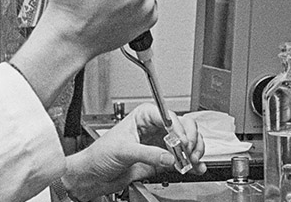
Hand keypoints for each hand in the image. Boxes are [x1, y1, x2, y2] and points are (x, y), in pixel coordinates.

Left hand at [61, 104, 205, 200]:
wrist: (94, 175)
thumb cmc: (100, 154)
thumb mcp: (123, 150)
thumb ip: (147, 153)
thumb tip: (168, 156)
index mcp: (144, 116)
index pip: (169, 117)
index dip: (179, 129)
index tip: (182, 143)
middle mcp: (155, 127)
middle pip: (183, 126)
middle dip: (190, 139)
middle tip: (188, 153)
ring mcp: (160, 143)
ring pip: (187, 141)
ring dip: (194, 150)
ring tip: (193, 161)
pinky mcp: (162, 159)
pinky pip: (182, 158)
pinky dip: (192, 163)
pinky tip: (196, 168)